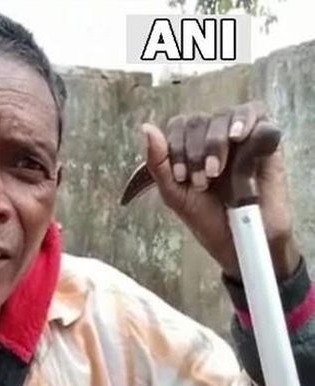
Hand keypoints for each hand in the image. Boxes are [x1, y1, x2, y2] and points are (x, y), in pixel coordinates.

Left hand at [142, 101, 299, 279]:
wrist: (238, 242)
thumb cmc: (205, 217)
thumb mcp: (173, 192)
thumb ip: (158, 162)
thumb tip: (146, 127)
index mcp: (191, 145)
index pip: (179, 124)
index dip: (176, 146)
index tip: (181, 177)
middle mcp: (215, 136)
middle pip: (200, 119)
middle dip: (196, 151)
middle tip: (202, 181)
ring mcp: (242, 138)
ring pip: (227, 115)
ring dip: (216, 141)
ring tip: (217, 171)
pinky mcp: (268, 144)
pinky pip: (259, 117)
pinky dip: (246, 124)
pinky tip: (238, 138)